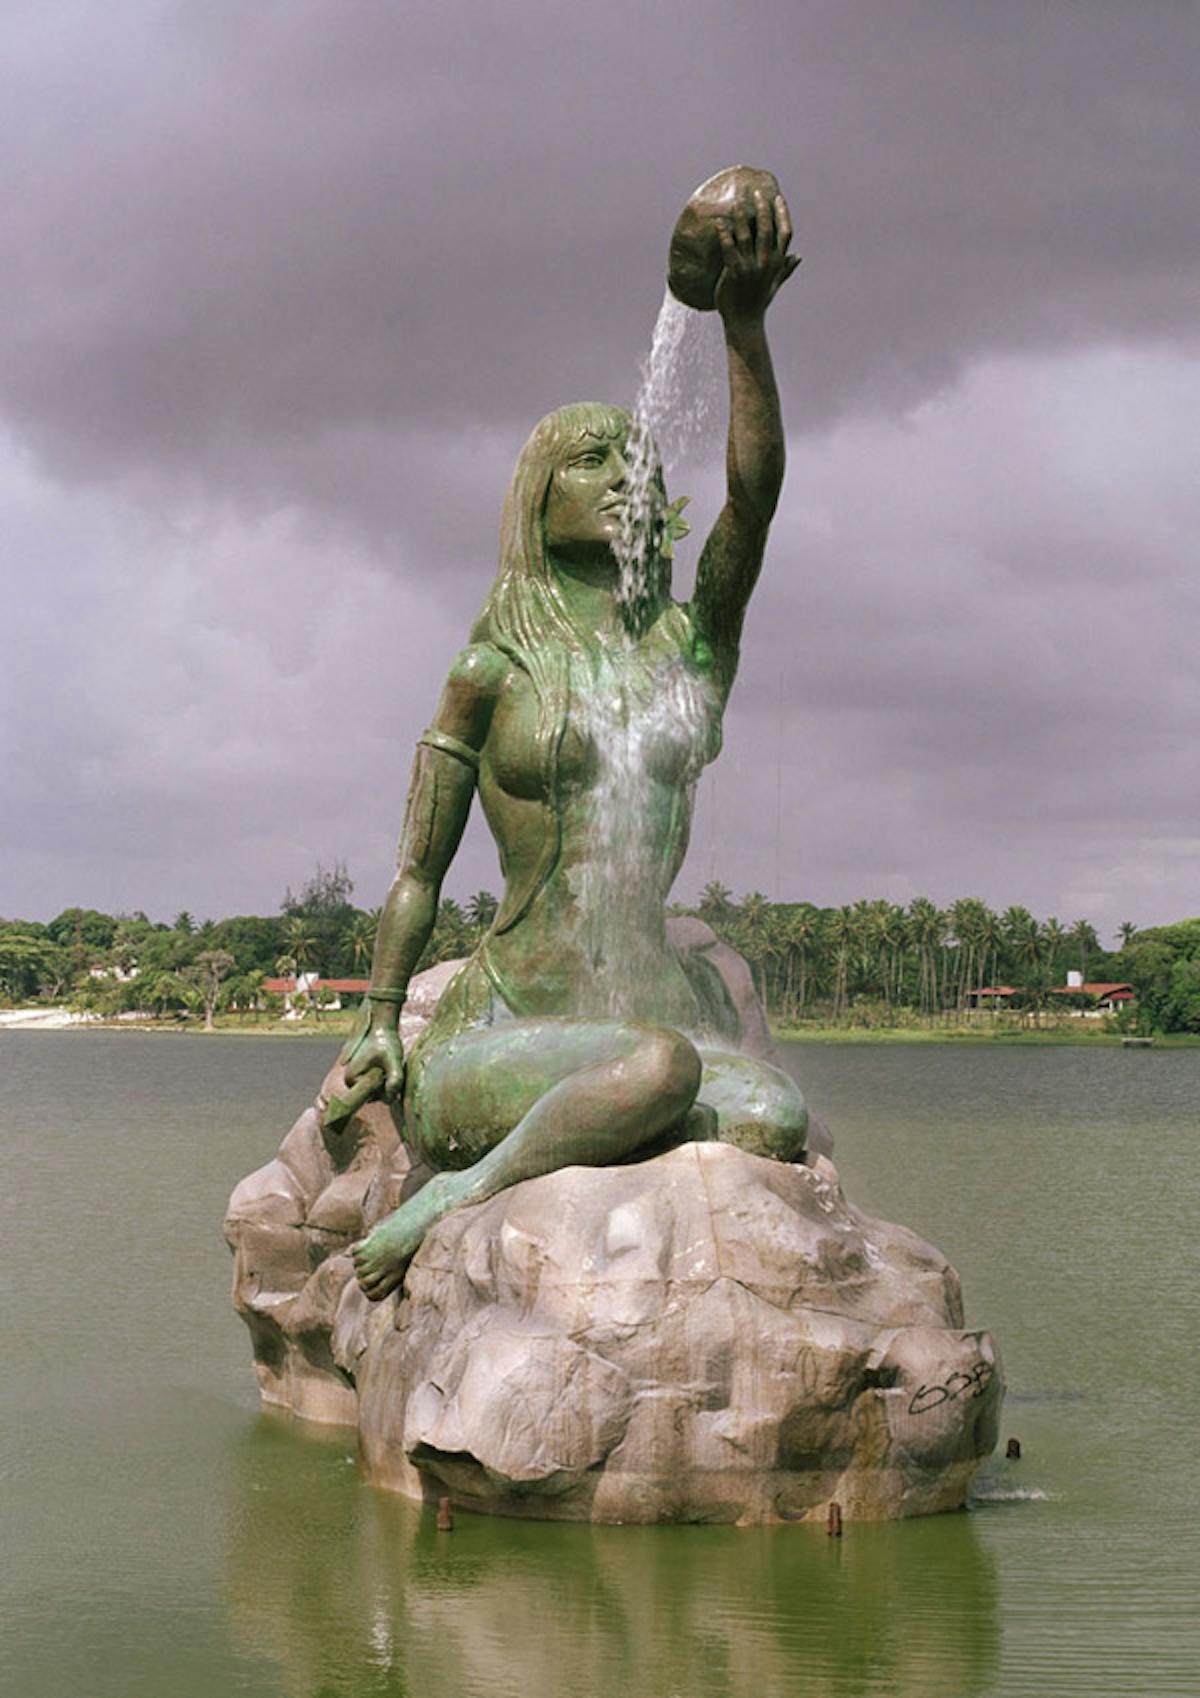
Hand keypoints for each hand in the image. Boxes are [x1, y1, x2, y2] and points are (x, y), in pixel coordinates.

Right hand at [339, 1008, 405, 1101]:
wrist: (381, 1024)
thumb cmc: (385, 1041)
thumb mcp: (393, 1061)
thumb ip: (394, 1080)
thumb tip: (392, 1099)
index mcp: (351, 1080)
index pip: (375, 1097)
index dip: (387, 1086)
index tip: (388, 1068)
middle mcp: (350, 1081)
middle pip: (375, 1096)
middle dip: (387, 1085)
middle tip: (390, 1065)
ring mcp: (355, 1077)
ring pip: (377, 1090)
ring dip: (387, 1081)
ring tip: (388, 1064)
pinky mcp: (361, 1073)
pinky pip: (377, 1083)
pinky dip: (385, 1078)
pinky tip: (388, 1065)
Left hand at [714, 189, 799, 324]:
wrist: (745, 322)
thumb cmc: (758, 303)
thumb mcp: (775, 284)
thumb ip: (786, 269)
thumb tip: (798, 257)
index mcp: (778, 262)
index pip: (785, 232)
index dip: (783, 213)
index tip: (778, 198)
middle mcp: (766, 262)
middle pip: (767, 229)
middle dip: (763, 209)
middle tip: (756, 193)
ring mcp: (751, 266)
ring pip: (747, 235)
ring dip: (742, 217)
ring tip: (737, 202)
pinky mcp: (735, 272)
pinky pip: (729, 248)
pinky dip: (724, 234)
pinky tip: (718, 223)